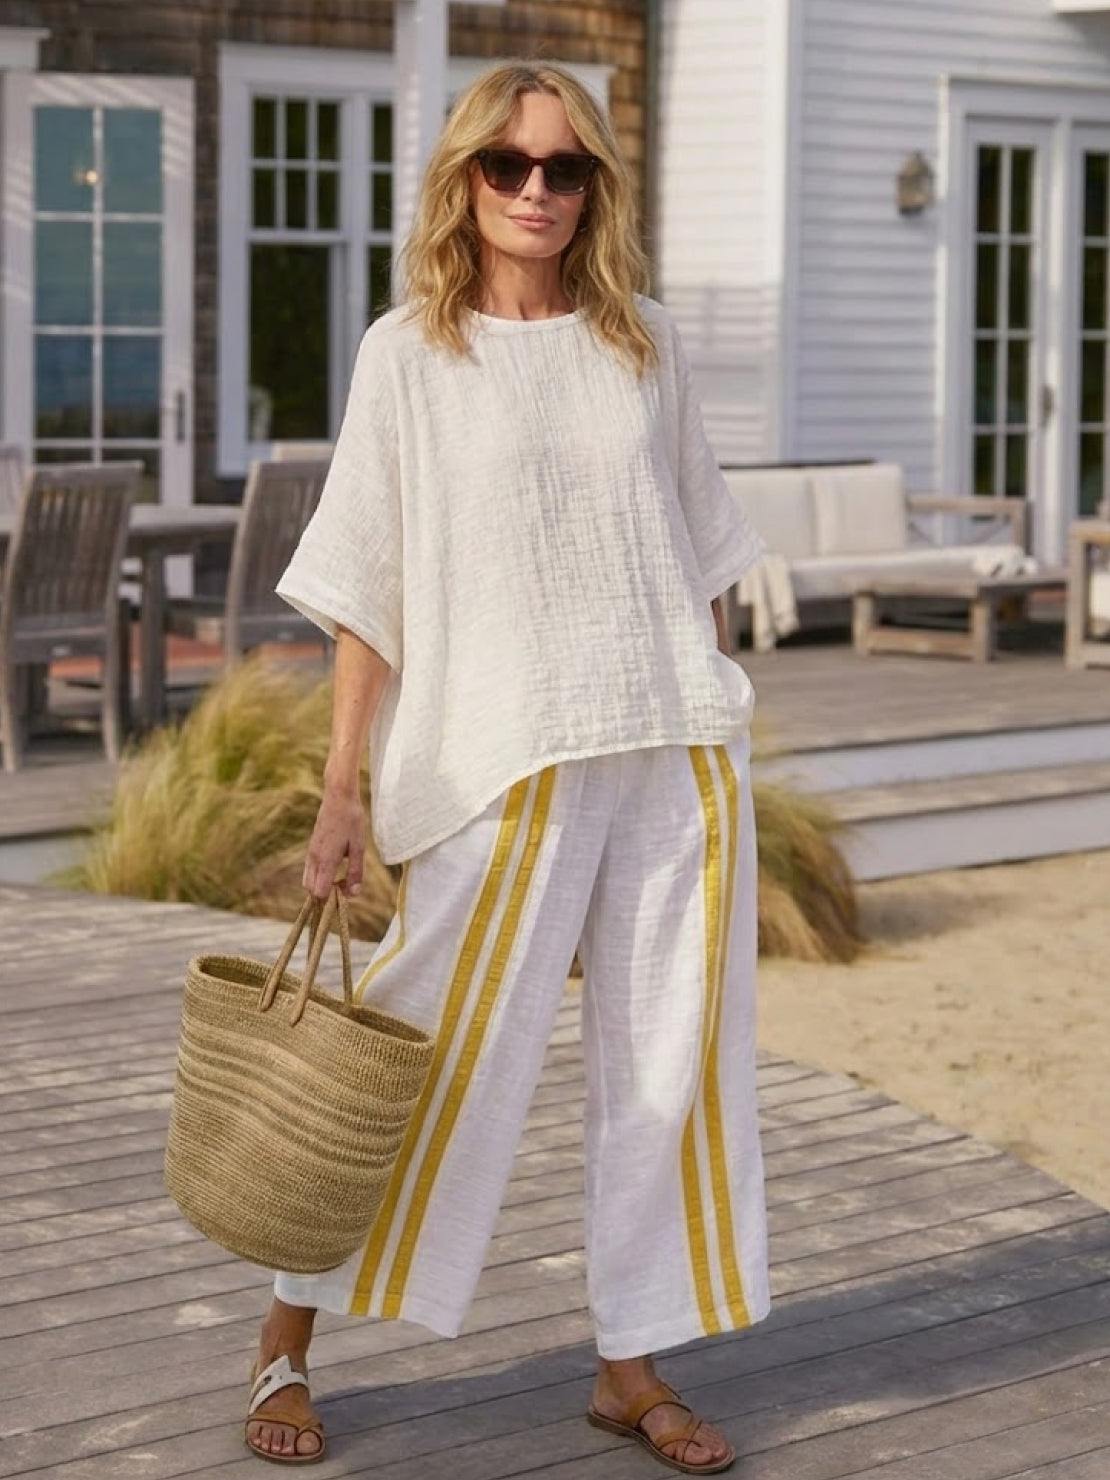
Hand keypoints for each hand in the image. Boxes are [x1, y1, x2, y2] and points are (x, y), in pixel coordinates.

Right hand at [303, 783, 366, 899]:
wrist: (338, 798)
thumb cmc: (352, 822)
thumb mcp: (359, 848)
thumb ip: (355, 872)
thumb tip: (354, 894)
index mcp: (326, 860)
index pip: (319, 893)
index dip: (332, 899)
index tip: (346, 891)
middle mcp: (314, 859)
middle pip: (311, 890)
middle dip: (325, 894)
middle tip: (344, 885)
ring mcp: (310, 853)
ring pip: (307, 880)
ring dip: (321, 885)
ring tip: (340, 877)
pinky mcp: (311, 848)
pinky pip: (309, 870)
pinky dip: (318, 876)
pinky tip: (335, 866)